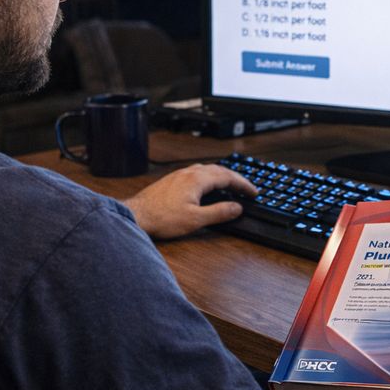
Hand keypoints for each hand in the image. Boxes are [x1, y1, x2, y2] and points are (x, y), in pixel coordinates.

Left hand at [124, 163, 256, 239]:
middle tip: (246, 188)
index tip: (253, 192)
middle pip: (218, 170)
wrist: (136, 215)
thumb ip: (219, 212)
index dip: (243, 184)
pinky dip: (209, 177)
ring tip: (230, 184)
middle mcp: (188, 173)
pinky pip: (196, 173)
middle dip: (235, 178)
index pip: (228, 177)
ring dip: (222, 175)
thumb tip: (237, 207)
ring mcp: (179, 175)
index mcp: (197, 180)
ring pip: (206, 169)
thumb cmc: (161, 218)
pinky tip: (206, 185)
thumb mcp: (196, 220)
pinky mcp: (171, 180)